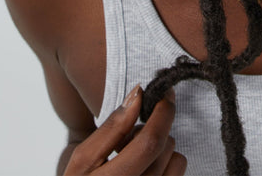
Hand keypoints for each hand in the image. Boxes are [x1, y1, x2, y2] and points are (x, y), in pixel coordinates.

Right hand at [63, 86, 185, 175]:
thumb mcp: (83, 159)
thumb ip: (112, 128)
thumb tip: (138, 94)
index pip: (150, 142)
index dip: (162, 112)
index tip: (165, 93)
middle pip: (166, 147)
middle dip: (154, 131)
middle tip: (130, 139)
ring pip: (177, 159)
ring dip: (162, 150)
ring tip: (136, 159)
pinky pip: (178, 172)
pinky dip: (167, 165)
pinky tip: (146, 169)